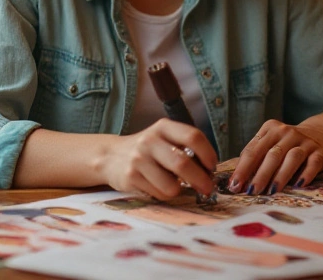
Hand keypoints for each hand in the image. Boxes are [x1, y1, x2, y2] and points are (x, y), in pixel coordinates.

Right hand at [97, 119, 216, 199]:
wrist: (111, 156)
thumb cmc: (148, 150)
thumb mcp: (164, 139)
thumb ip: (185, 148)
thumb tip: (210, 171)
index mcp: (163, 127)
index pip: (193, 136)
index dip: (208, 154)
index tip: (212, 167)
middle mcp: (150, 140)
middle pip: (183, 164)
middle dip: (201, 180)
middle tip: (207, 188)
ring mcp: (138, 159)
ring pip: (172, 186)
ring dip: (179, 191)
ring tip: (175, 185)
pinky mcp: (130, 177)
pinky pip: (159, 194)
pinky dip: (165, 195)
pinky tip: (158, 186)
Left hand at [227, 119, 322, 194]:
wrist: (320, 133)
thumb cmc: (287, 144)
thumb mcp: (271, 143)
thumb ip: (256, 157)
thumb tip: (238, 181)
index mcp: (270, 129)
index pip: (253, 150)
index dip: (243, 168)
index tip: (234, 185)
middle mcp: (287, 133)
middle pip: (271, 155)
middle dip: (259, 175)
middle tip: (251, 191)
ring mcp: (305, 142)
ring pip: (291, 158)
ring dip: (280, 176)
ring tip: (271, 191)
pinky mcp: (320, 152)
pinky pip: (313, 164)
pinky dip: (306, 174)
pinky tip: (298, 185)